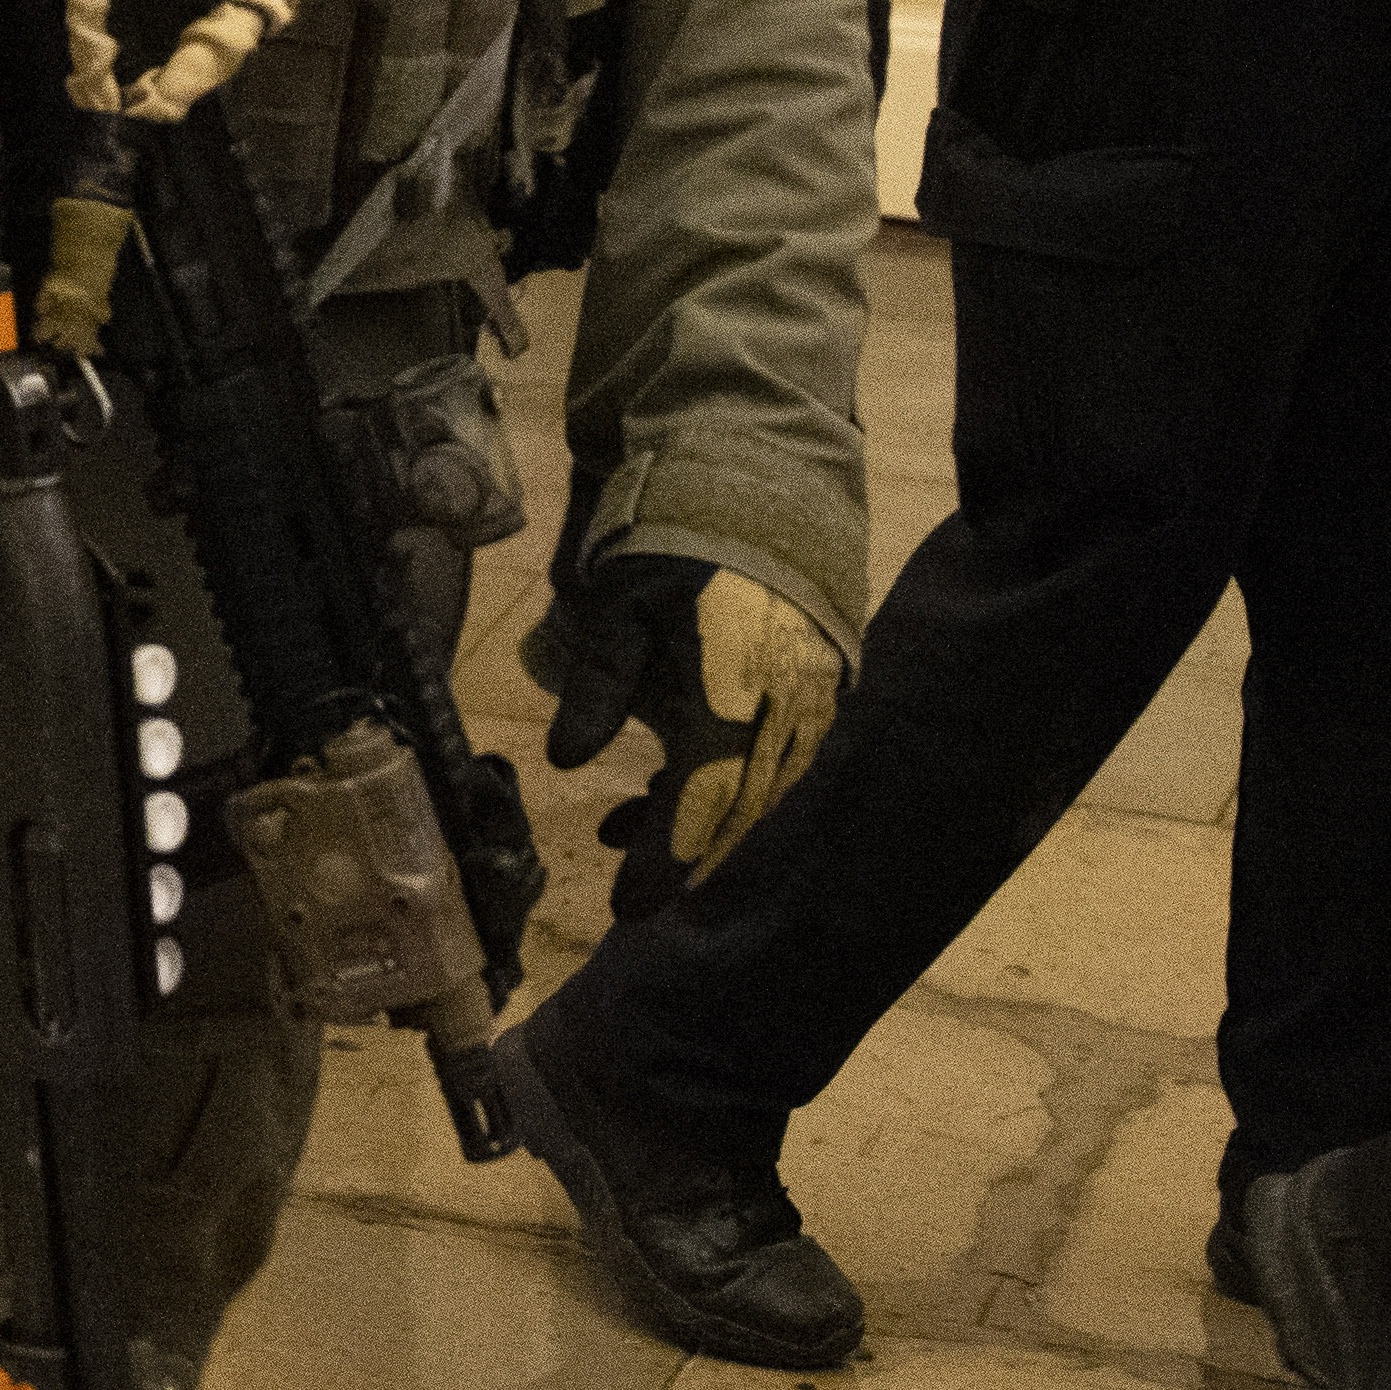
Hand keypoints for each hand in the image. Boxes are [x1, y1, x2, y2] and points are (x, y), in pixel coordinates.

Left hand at [566, 560, 845, 915]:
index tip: (627, 907)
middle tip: (632, 892)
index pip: (701, 800)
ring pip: (761, 790)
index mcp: (734, 690)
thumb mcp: (620, 603)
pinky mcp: (822, 687)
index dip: (664, 860)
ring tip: (625, 827)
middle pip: (737, 810)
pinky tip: (674, 782)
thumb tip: (567, 760)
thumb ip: (600, 683)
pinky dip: (731, 784)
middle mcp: (785, 706)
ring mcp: (812, 698)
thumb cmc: (681, 538)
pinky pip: (780, 759)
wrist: (767, 482)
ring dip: (702, 822)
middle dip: (683, 857)